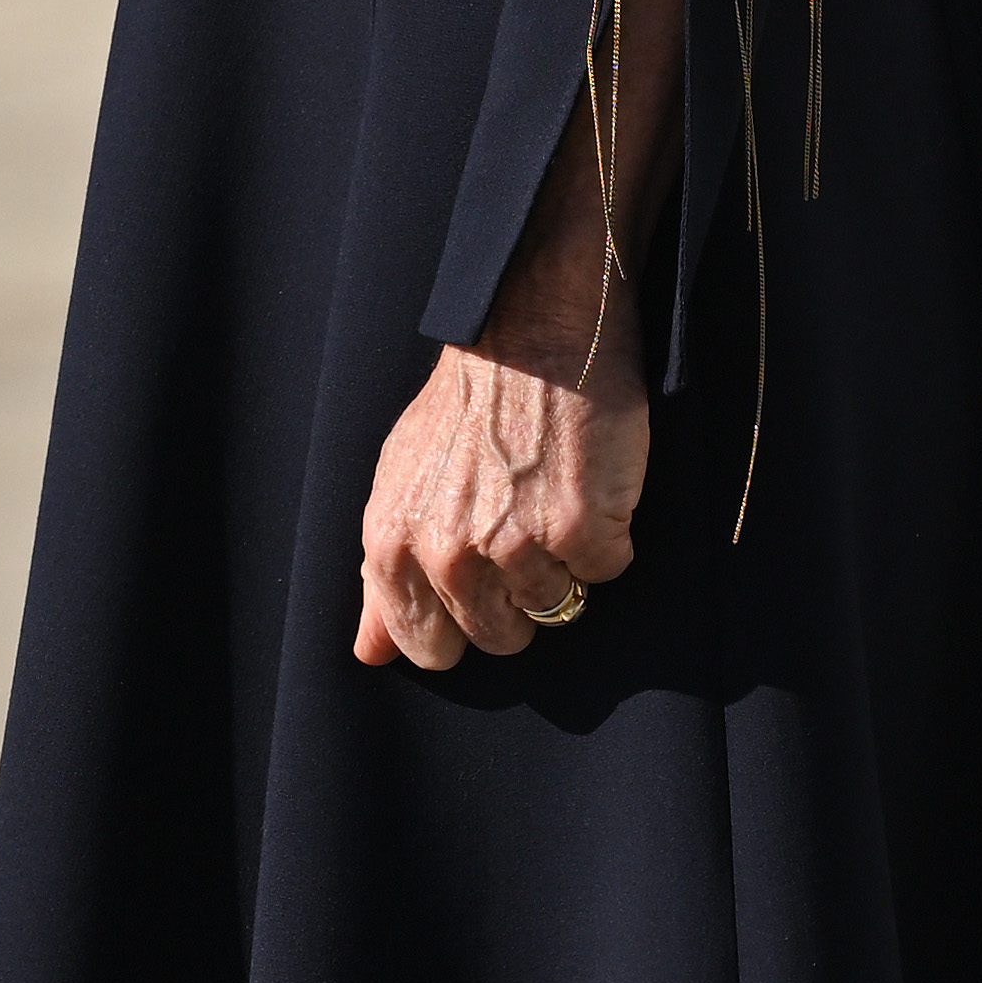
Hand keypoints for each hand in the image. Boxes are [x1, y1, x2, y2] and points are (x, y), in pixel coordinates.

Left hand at [354, 313, 647, 670]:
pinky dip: (609, 534)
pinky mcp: (584, 529)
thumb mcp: (400, 482)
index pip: (430, 648)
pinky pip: (607, 569)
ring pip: (556, 606)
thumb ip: (382, 577)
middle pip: (499, 636)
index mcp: (396, 548)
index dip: (461, 619)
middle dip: (518, 594)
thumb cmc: (468, 404)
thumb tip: (372, 653)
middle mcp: (451, 555)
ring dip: (566, 561)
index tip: (481, 579)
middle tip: (526, 526)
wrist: (534, 329)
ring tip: (558, 494)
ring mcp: (519, 546)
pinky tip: (593, 483)